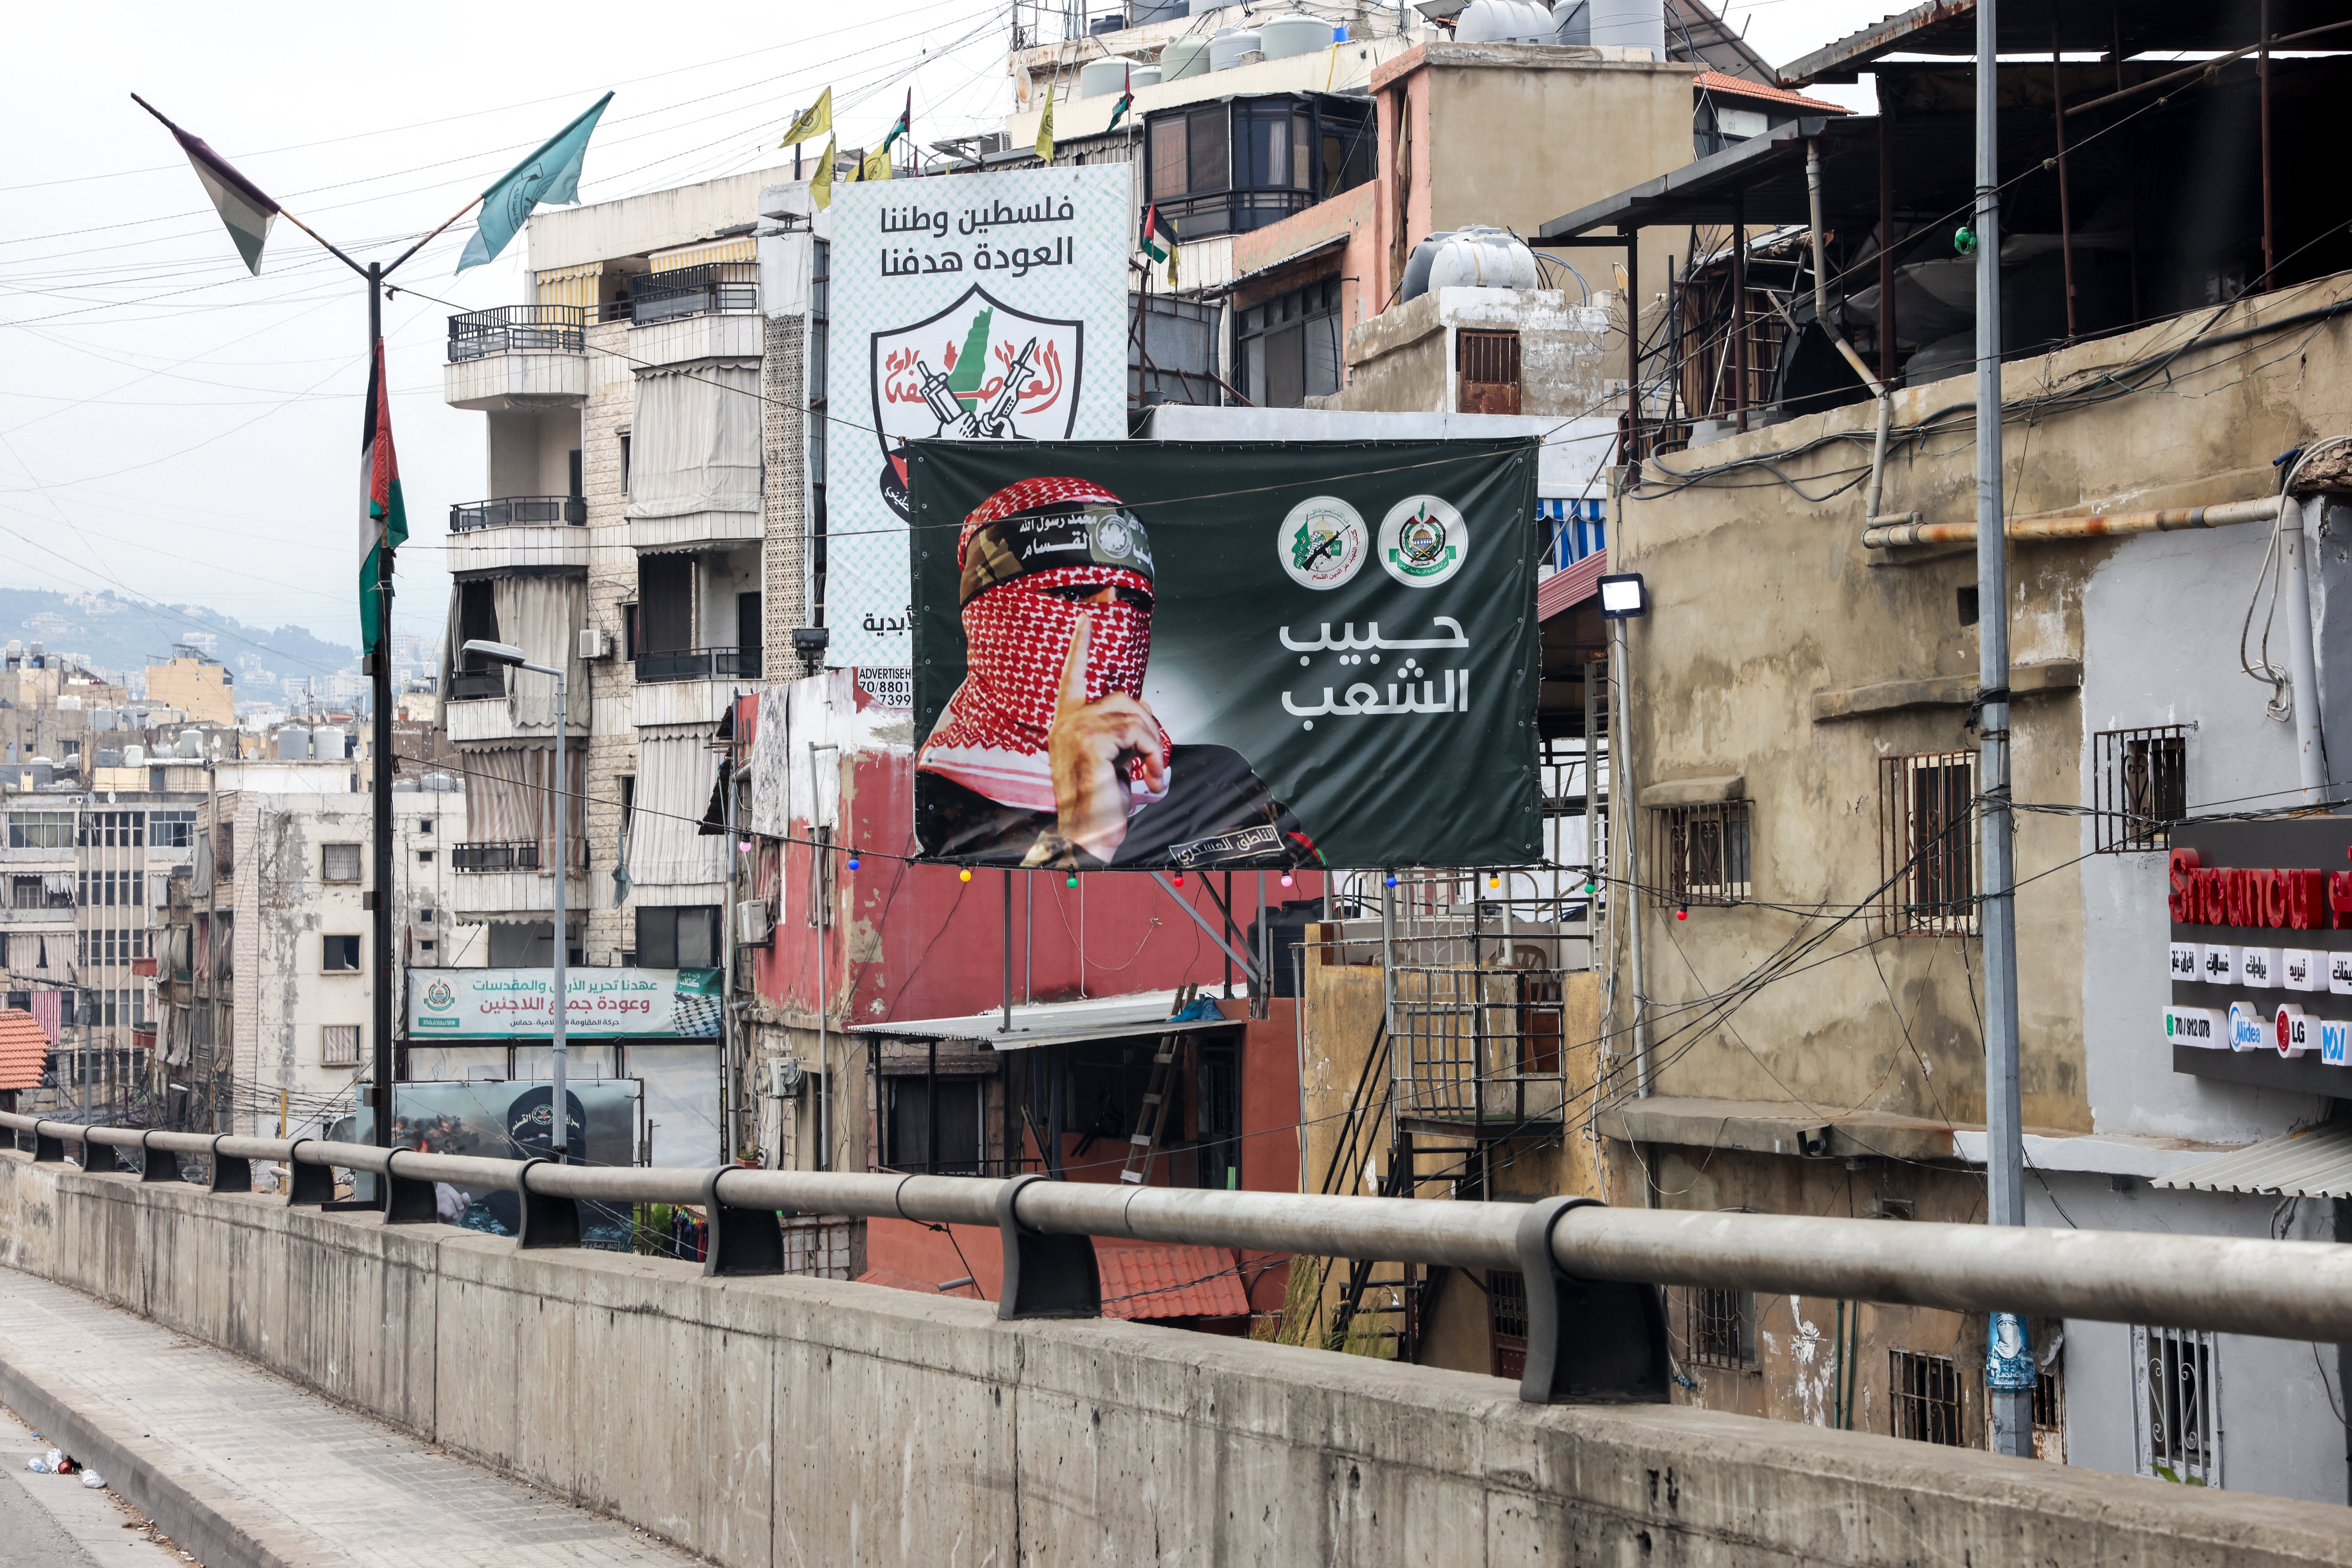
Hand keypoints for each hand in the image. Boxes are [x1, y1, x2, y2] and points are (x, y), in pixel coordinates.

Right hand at [1046, 614, 1164, 860]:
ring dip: (1152, 745)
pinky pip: (1136, 732)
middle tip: (1155, 762)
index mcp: (1067, 725)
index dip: (1081, 647)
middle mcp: (1066, 723)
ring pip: (1131, 713)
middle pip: (1121, 698)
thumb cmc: (1100, 806)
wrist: (1089, 838)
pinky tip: (1152, 779)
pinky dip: (1153, 755)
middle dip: (1148, 726)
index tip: (1087, 618)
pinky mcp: (1089, 742)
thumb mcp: (1112, 761)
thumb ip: (1119, 732)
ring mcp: (1074, 730)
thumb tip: (1143, 712)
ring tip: (1153, 774)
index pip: (1072, 677)